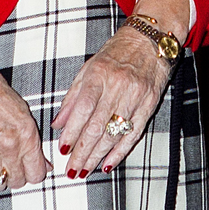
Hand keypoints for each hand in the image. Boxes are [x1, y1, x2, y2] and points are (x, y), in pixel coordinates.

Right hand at [0, 31, 49, 190]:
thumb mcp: (22, 111)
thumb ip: (32, 140)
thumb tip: (42, 162)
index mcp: (26, 132)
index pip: (37, 172)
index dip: (36, 173)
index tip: (33, 170)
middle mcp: (9, 145)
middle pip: (18, 180)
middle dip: (19, 174)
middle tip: (15, 164)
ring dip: (1, 175)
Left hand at [51, 0, 189, 177]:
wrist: (151, 39)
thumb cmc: (117, 52)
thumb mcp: (89, 67)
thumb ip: (73, 96)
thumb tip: (58, 123)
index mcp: (99, 74)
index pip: (83, 109)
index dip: (72, 132)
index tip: (63, 150)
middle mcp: (118, 86)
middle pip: (98, 126)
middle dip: (82, 152)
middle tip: (72, 170)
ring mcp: (136, 96)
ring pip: (114, 133)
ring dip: (98, 156)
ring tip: (85, 170)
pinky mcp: (150, 103)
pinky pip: (134, 132)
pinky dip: (121, 151)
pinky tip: (108, 164)